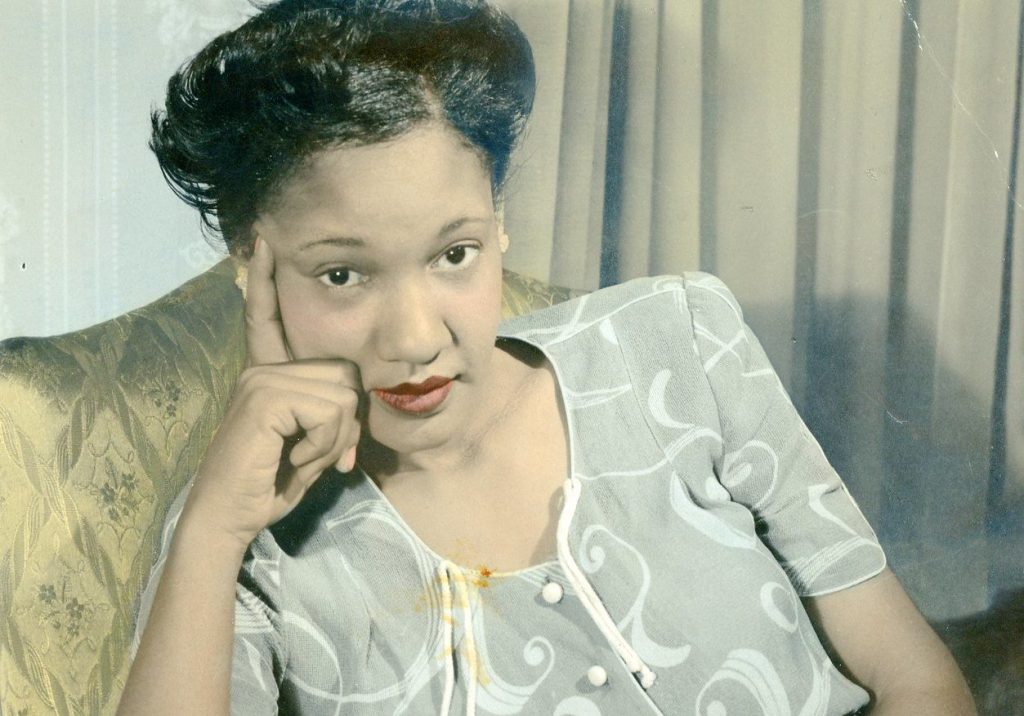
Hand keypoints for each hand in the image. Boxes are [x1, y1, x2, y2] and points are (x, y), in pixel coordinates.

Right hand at [182, 238, 361, 549]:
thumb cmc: (268, 484)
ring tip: (298, 457)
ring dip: (334, 440)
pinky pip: (330, 413)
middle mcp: (261, 369)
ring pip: (343, 396)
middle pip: (345, 374)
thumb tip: (359, 405)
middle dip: (346, 425)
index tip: (262, 240)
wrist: (229, 517)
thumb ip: (330, 416)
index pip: (266, 319)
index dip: (266, 281)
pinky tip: (292, 458)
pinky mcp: (265, 397)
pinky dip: (324, 445)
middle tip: (314, 455)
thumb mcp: (310, 444)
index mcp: (267, 375)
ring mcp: (260, 380)